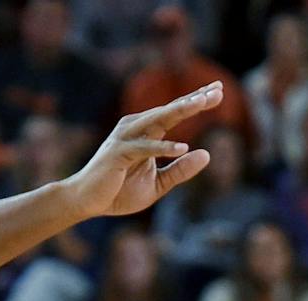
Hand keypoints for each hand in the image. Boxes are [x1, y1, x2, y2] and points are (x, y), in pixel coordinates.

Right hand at [66, 85, 219, 217]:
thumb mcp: (158, 183)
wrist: (88, 202)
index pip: (174, 113)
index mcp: (146, 131)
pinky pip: (145, 147)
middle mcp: (136, 127)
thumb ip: (181, 170)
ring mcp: (126, 137)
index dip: (196, 101)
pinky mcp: (118, 152)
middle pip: (170, 110)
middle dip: (195, 100)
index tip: (219, 91)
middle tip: (219, 90)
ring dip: (181, 110)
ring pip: (158, 120)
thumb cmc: (120, 191)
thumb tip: (207, 155)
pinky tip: (182, 147)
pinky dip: (163, 147)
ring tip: (203, 103)